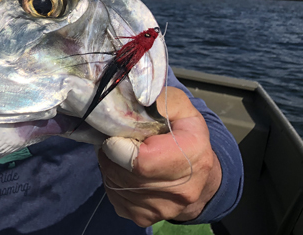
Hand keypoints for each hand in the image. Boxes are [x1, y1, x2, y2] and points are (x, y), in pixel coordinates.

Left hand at [97, 87, 221, 225]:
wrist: (201, 178)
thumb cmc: (187, 137)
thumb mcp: (181, 109)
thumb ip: (160, 99)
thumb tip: (135, 93)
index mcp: (192, 156)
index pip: (141, 161)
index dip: (121, 146)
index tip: (119, 135)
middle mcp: (180, 191)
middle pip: (122, 173)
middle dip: (111, 153)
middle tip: (117, 140)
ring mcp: (162, 209)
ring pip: (114, 185)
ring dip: (110, 166)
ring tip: (122, 153)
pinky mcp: (144, 218)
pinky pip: (114, 196)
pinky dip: (113, 181)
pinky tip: (125, 170)